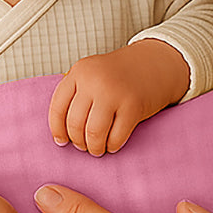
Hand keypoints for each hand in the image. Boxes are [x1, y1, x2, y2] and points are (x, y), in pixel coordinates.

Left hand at [48, 39, 190, 155]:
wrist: (155, 63)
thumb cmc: (120, 75)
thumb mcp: (92, 74)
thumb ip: (76, 94)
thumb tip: (62, 134)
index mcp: (80, 72)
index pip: (58, 107)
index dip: (57, 129)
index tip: (62, 141)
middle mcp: (94, 80)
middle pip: (75, 123)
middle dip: (78, 141)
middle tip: (84, 146)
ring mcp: (114, 92)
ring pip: (93, 133)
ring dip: (94, 147)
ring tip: (97, 149)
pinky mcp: (133, 106)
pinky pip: (116, 136)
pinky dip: (112, 146)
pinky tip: (113, 145)